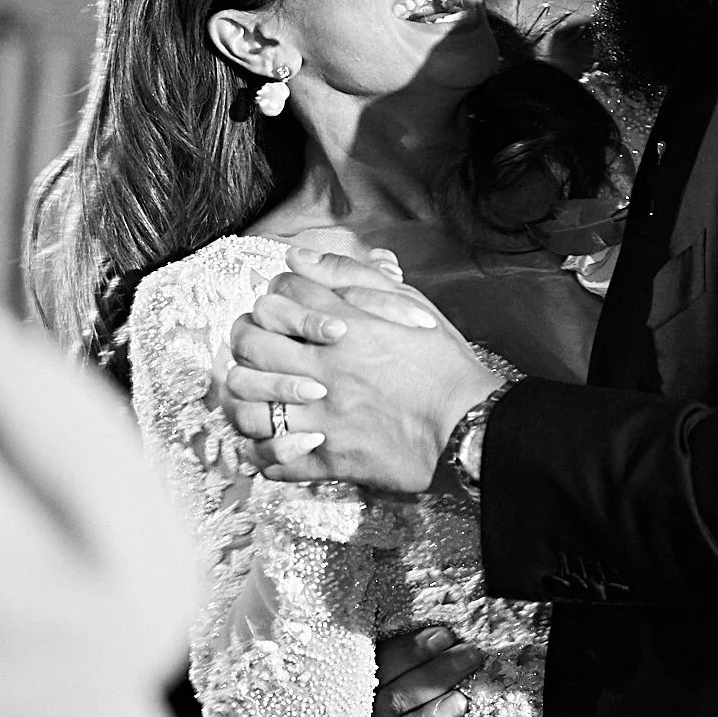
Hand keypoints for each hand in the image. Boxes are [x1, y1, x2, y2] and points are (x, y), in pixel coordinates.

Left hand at [224, 248, 501, 489]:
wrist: (469, 425)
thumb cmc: (444, 364)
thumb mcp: (407, 302)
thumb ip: (350, 274)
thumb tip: (298, 256)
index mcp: (344, 326)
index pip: (279, 296)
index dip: (276, 296)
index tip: (287, 308)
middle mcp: (324, 369)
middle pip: (250, 344)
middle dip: (247, 339)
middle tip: (263, 346)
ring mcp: (323, 415)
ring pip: (250, 405)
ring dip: (248, 397)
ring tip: (263, 395)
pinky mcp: (331, 457)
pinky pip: (276, 460)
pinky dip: (268, 454)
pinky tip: (278, 443)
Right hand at [368, 625, 485, 716]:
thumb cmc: (418, 688)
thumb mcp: (412, 664)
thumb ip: (427, 650)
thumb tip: (456, 629)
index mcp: (370, 680)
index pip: (386, 662)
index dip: (413, 650)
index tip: (446, 636)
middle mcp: (369, 714)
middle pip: (395, 697)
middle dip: (435, 674)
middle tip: (470, 656)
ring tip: (459, 701)